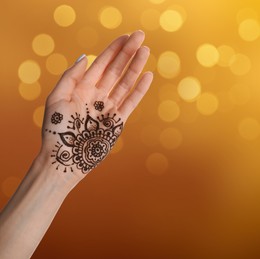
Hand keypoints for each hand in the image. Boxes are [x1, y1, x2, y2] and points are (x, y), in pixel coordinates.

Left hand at [40, 30, 152, 181]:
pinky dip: (139, 90)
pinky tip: (147, 76)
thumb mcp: (56, 99)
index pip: (101, 64)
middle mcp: (97, 96)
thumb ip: (71, 77)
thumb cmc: (56, 131)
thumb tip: (85, 57)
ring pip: (125, 83)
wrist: (64, 158)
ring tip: (145, 51)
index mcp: (82, 88)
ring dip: (135, 67)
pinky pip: (130, 102)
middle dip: (127, 53)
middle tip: (140, 36)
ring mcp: (108, 108)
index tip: (126, 36)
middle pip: (115, 70)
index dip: (113, 50)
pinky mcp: (117, 122)